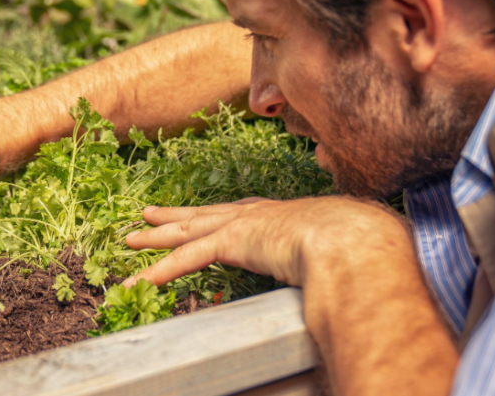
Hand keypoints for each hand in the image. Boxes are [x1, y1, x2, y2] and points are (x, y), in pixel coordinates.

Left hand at [123, 196, 402, 286]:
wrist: (355, 239)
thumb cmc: (364, 244)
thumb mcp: (350, 248)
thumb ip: (343, 256)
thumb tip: (361, 269)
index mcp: (285, 214)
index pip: (242, 213)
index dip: (219, 214)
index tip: (206, 214)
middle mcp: (258, 214)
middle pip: (205, 214)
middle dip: (175, 216)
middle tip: (149, 214)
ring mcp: (242, 225)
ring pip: (187, 232)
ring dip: (156, 238)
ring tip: (130, 239)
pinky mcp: (233, 242)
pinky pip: (186, 260)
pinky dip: (159, 271)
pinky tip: (138, 281)